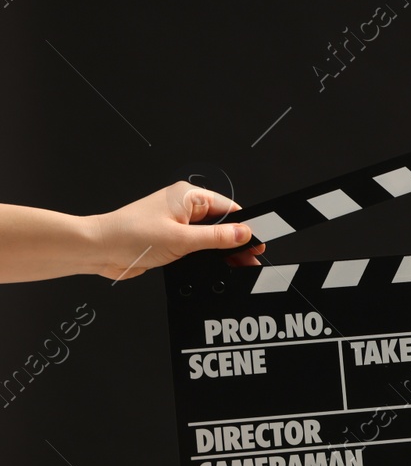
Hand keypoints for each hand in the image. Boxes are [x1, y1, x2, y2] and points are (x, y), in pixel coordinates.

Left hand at [88, 182, 264, 278]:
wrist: (98, 250)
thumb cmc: (128, 235)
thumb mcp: (181, 238)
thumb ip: (216, 238)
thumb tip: (243, 234)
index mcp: (187, 196)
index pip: (228, 209)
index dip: (246, 226)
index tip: (258, 241)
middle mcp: (182, 208)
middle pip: (221, 224)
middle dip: (237, 242)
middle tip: (251, 259)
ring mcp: (176, 224)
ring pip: (210, 238)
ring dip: (222, 253)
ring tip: (238, 267)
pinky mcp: (170, 240)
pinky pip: (197, 248)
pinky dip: (208, 258)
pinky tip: (216, 269)